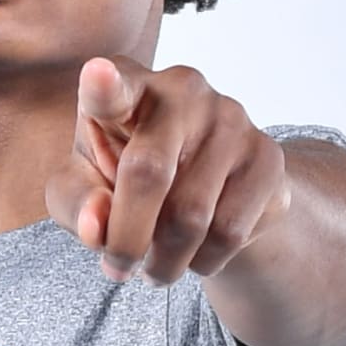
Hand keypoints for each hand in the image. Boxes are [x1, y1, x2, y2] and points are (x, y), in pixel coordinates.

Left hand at [46, 57, 292, 285]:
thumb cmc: (127, 176)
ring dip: (166, 261)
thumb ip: (77, 203)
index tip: (97, 76)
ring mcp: (232, 119)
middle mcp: (183, 90)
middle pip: (148, 174)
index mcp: (128, 86)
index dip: (105, 86)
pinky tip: (195, 251)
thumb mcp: (85, 187)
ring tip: (157, 262)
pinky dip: (203, 260)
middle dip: (127, 239)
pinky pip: (230, 232)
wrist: (209, 186)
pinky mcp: (268, 156)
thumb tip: (97, 228)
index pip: (114, 86)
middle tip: (117, 269)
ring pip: (191, 217)